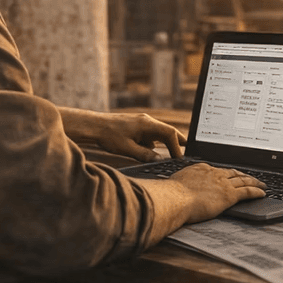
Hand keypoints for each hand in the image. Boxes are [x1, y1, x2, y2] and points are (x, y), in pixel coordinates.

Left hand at [59, 108, 185, 160]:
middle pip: (168, 131)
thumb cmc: (109, 135)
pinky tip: (147, 152)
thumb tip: (159, 160)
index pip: (169, 134)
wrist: (94, 126)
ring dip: (164, 143)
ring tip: (170, 155)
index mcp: (147, 124)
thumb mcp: (128, 149)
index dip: (176, 147)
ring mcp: (142, 123)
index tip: (179, 158)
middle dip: (177, 142)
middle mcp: (147, 121)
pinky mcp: (136, 126)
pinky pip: (149, 135)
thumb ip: (145, 155)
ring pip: (158, 134)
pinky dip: (152, 143)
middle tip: (188, 150)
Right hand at [170, 163, 266, 222]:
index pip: (218, 170)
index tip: (231, 174)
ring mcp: (223, 183)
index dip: (227, 173)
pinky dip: (256, 191)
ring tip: (262, 184)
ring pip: (243, 180)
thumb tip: (178, 187)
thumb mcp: (175, 183)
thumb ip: (182, 184)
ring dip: (254, 182)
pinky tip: (262, 193)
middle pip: (233, 173)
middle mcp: (215, 173)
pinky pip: (247, 191)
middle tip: (251, 177)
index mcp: (202, 169)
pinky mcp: (229, 195)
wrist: (175, 198)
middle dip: (243, 175)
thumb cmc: (171, 194)